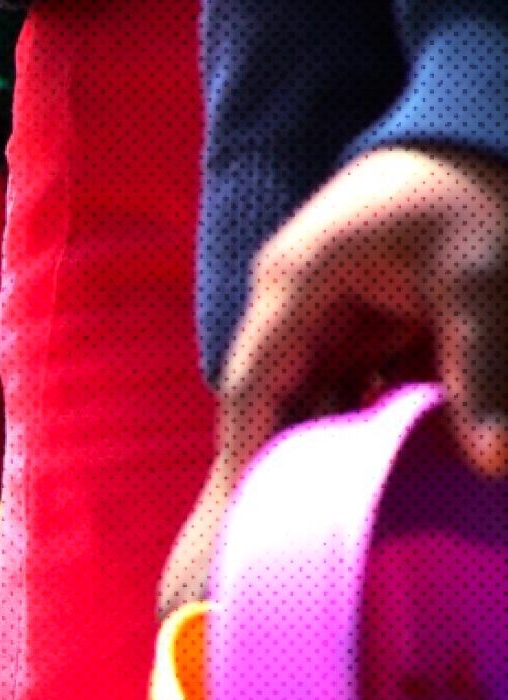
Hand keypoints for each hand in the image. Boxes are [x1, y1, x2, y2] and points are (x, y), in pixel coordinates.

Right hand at [160, 147, 507, 617]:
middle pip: (264, 407)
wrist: (479, 126)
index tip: (236, 530)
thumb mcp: (484, 279)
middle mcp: (288, 304)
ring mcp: (314, 315)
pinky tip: (355, 487)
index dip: (245, 462)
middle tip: (247, 555)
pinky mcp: (347, 325)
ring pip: (299, 406)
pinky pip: (335, 393)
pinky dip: (346, 436)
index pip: (252, 387)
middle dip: (262, 478)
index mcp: (296, 282)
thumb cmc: (473, 189)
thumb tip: (495, 462)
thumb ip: (482, 370)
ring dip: (308, 462)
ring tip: (287, 539)